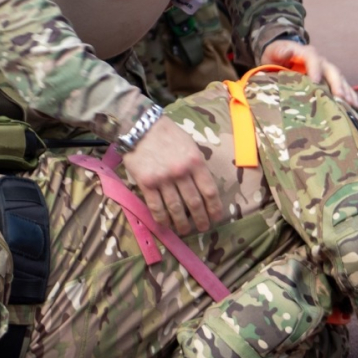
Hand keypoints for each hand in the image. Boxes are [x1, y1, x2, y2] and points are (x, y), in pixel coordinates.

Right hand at [120, 116, 222, 234]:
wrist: (140, 126)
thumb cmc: (167, 134)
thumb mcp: (190, 144)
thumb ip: (197, 164)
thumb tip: (203, 184)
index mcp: (195, 162)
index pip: (209, 191)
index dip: (214, 208)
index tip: (216, 217)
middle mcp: (181, 172)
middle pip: (194, 203)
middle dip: (200, 219)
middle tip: (202, 228)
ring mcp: (163, 179)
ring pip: (175, 208)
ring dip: (181, 223)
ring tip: (184, 230)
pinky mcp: (146, 183)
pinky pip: (156, 206)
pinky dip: (161, 218)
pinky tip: (165, 225)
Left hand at [260, 39, 357, 107]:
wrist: (281, 55)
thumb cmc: (277, 55)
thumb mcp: (275, 51)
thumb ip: (280, 51)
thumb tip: (286, 53)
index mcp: (306, 53)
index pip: (313, 58)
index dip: (315, 68)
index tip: (315, 81)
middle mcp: (320, 61)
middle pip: (331, 70)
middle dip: (336, 83)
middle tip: (339, 97)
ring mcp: (326, 70)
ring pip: (339, 79)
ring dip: (346, 91)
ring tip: (352, 105)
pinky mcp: (329, 80)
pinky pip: (342, 87)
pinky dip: (349, 96)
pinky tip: (354, 107)